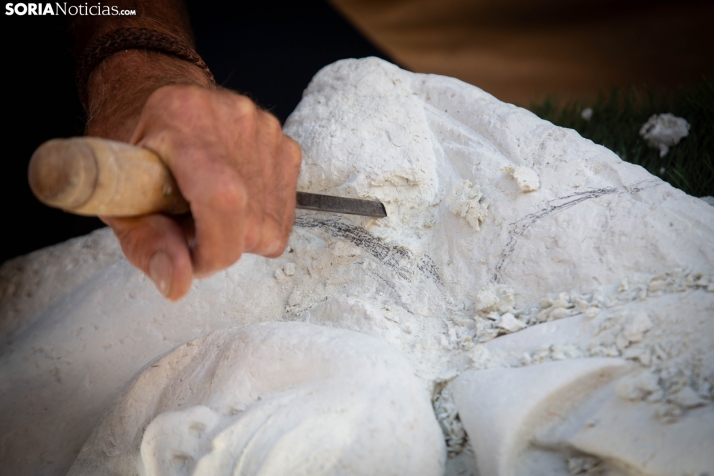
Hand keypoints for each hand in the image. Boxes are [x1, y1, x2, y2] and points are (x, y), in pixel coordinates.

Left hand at [100, 85, 300, 299]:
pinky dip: (255, 223)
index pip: (224, 201)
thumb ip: (145, 242)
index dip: (211, 251)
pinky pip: (282, 214)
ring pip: (270, 226)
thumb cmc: (132, 148)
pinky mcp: (286, 146)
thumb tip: (178, 283)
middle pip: (250, 225)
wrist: (159, 100)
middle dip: (219, 246)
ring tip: (205, 211)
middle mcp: (235, 118)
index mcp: (183, 119)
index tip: (189, 259)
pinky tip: (229, 203)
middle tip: (186, 228)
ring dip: (237, 235)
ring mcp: (267, 131)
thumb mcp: (115, 197)